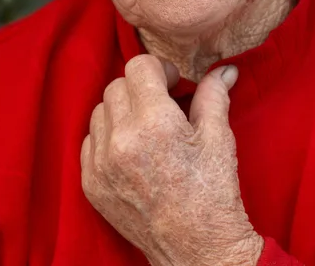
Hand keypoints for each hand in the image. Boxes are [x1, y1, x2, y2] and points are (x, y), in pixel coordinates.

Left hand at [81, 55, 263, 265]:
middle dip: (141, 87)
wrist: (197, 250)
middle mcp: (121, 140)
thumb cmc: (213, 192)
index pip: (138, 67)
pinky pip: (89, 140)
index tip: (172, 82)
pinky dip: (107, 136)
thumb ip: (214, 95)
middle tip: (162, 103)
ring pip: (100, 110)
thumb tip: (225, 69)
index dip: (159, 68)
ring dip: (122, 109)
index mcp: (155, 123)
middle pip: (116, 85)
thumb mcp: (219, 138)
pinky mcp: (91, 184)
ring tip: (146, 126)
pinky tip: (131, 148)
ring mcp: (101, 164)